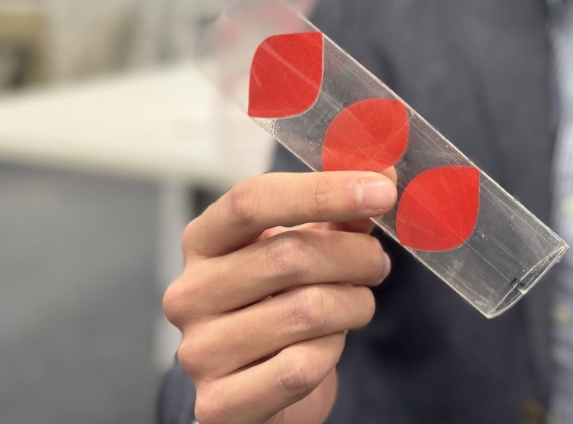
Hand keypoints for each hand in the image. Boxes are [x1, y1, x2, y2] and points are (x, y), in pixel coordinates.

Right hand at [163, 171, 396, 423]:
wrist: (263, 393)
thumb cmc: (285, 306)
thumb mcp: (306, 252)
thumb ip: (338, 214)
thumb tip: (382, 170)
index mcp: (203, 242)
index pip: (251, 199)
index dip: (323, 190)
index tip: (383, 189)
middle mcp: (189, 293)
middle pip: (289, 254)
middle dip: (356, 256)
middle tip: (378, 264)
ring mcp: (198, 351)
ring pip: (306, 311)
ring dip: (354, 306)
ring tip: (356, 306)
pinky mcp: (218, 404)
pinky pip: (300, 367)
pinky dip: (331, 354)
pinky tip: (325, 348)